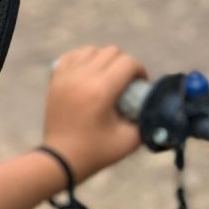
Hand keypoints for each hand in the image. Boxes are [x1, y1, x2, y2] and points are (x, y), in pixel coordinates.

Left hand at [43, 45, 146, 183]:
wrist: (61, 159)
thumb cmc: (96, 152)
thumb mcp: (129, 140)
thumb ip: (146, 119)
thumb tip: (152, 104)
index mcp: (101, 90)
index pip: (128, 63)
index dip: (141, 71)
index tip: (141, 86)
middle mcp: (82, 77)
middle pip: (111, 51)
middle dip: (125, 64)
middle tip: (127, 82)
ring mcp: (66, 77)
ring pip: (91, 50)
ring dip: (104, 59)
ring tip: (107, 77)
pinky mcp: (55, 80)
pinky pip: (72, 56)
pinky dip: (83, 59)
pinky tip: (89, 73)